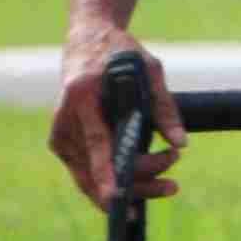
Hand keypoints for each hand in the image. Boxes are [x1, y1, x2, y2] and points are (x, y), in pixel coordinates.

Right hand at [50, 31, 185, 206]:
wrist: (86, 42)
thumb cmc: (119, 53)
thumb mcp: (148, 69)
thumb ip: (164, 106)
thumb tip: (181, 144)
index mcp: (82, 96)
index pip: (96, 143)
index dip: (107, 173)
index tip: (118, 198)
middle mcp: (64, 120)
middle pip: (98, 169)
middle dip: (139, 182)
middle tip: (173, 179)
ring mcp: (59, 137)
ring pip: (92, 181)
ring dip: (133, 187)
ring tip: (168, 183)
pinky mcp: (61, 146)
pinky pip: (87, 177)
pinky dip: (115, 184)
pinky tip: (142, 187)